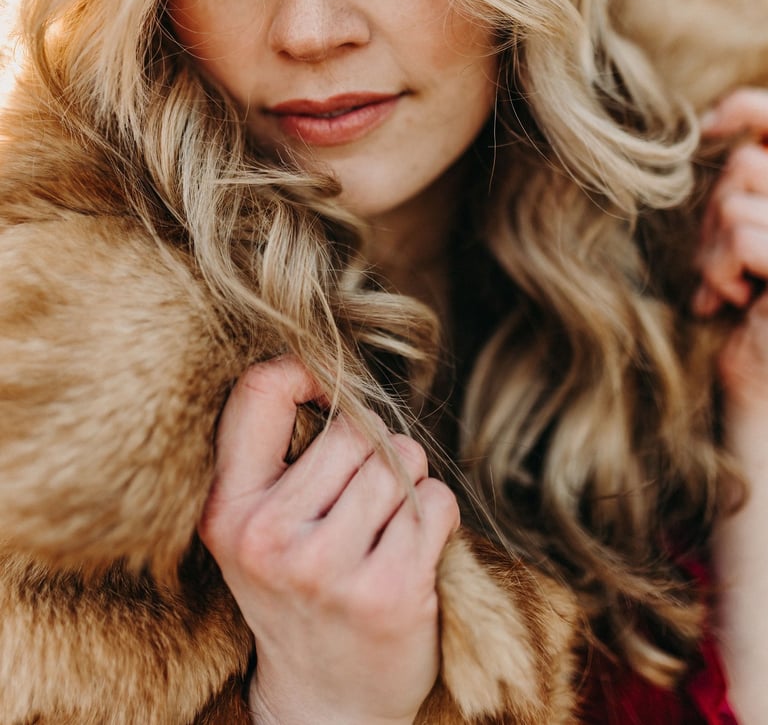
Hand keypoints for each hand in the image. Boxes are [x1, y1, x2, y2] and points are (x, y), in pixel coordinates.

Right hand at [199, 356, 459, 724]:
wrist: (323, 701)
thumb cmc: (298, 589)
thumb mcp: (257, 527)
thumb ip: (276, 453)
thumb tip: (328, 360)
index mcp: (228, 510)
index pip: (260, 391)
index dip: (307, 369)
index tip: (329, 390)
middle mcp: (269, 538)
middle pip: (352, 428)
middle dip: (374, 446)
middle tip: (364, 493)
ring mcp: (328, 569)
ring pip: (399, 461)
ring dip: (408, 480)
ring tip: (385, 523)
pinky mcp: (389, 592)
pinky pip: (436, 503)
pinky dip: (436, 515)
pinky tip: (410, 552)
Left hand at [692, 88, 767, 403]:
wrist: (763, 386)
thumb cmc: (748, 306)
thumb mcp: (738, 232)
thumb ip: (742, 181)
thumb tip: (710, 122)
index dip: (746, 108)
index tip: (710, 126)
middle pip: (746, 165)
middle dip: (714, 214)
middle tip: (719, 263)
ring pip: (736, 202)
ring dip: (713, 251)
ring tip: (730, 287)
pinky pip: (743, 238)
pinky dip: (723, 271)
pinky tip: (734, 301)